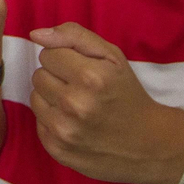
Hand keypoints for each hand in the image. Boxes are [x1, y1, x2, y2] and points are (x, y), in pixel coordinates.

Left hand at [28, 23, 183, 183]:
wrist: (148, 144)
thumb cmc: (127, 94)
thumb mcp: (112, 57)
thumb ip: (74, 36)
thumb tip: (36, 34)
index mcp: (90, 77)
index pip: (48, 54)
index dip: (66, 60)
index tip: (83, 70)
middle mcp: (75, 105)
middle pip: (39, 75)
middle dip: (57, 78)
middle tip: (82, 89)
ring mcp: (64, 131)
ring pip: (35, 97)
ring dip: (52, 99)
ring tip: (77, 106)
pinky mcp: (57, 149)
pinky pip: (38, 122)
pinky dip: (53, 120)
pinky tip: (75, 123)